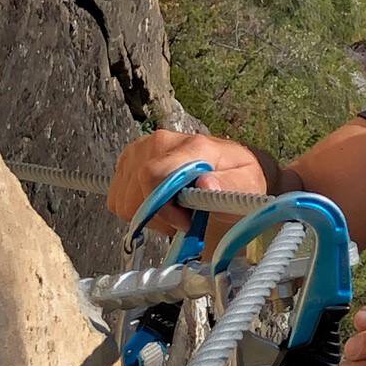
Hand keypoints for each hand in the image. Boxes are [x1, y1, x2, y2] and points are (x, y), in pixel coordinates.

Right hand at [107, 130, 272, 236]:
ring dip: (148, 215)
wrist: (234, 167)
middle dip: (159, 216)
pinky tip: (161, 208)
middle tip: (186, 219)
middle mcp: (159, 142)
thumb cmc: (240, 178)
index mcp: (190, 147)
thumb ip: (229, 186)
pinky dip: (137, 210)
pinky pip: (119, 198)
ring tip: (175, 213)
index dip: (164, 208)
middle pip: (136, 192)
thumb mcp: (247, 185)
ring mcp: (141, 150)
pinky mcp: (130, 161)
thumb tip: (205, 184)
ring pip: (124, 199)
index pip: (153, 176)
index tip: (186, 222)